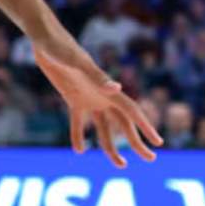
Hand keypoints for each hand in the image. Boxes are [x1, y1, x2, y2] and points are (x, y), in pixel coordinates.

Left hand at [31, 31, 160, 167]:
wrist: (46, 40)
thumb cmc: (63, 49)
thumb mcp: (78, 64)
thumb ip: (98, 78)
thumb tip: (118, 89)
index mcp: (108, 90)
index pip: (132, 113)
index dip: (146, 127)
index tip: (158, 142)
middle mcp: (103, 96)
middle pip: (124, 124)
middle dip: (137, 142)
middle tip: (151, 159)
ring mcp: (89, 98)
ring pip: (104, 128)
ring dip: (112, 146)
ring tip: (121, 164)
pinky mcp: (73, 98)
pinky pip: (78, 122)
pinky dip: (79, 136)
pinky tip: (80, 151)